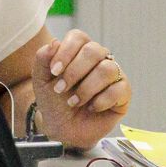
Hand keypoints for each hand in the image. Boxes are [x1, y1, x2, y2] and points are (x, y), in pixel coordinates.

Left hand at [31, 30, 130, 150]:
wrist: (63, 129)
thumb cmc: (55, 101)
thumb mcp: (41, 80)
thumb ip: (42, 58)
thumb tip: (54, 42)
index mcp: (80, 50)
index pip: (78, 37)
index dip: (66, 52)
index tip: (54, 71)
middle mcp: (100, 58)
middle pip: (93, 51)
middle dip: (74, 72)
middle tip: (61, 89)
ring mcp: (114, 74)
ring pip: (106, 69)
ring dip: (86, 89)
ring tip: (74, 102)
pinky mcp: (123, 92)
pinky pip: (118, 90)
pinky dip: (100, 101)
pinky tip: (91, 108)